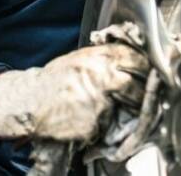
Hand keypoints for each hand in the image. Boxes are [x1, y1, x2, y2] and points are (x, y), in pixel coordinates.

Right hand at [0, 44, 148, 141]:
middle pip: (137, 81)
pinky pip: (111, 123)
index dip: (145, 67)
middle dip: (143, 90)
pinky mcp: (92, 121)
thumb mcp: (79, 60)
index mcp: (97, 57)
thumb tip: (133, 60)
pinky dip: (108, 123)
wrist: (30, 100)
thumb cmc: (55, 81)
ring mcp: (97, 99)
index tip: (150, 73)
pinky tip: (97, 119)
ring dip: (131, 107)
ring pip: (129, 103)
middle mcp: (99, 74)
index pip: (135, 58)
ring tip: (122, 107)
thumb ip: (104, 59)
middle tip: (144, 95)